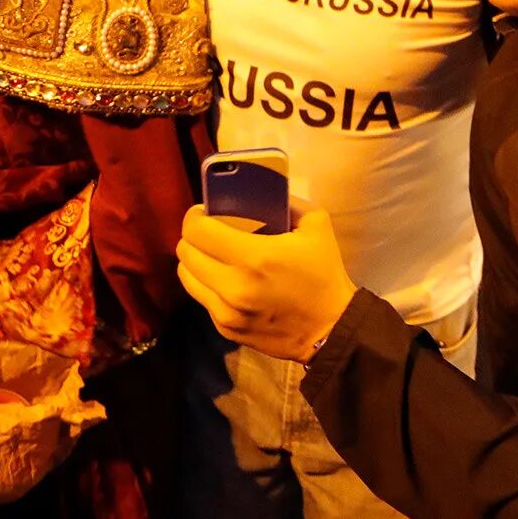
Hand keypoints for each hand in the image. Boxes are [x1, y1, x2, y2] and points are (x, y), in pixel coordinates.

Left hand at [177, 203, 357, 362]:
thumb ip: (288, 201)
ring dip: (195, 261)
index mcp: (254, 256)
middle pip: (186, 252)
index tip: (204, 212)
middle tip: (209, 232)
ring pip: (187, 276)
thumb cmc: (323, 274)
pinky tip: (225, 279)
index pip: (197, 230)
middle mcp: (234, 286)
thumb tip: (263, 190)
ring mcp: (227, 311)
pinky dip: (207, 284)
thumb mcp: (316, 226)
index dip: (195, 217)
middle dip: (193, 237)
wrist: (331, 328)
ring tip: (212, 255)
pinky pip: (202, 298)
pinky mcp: (226, 328)